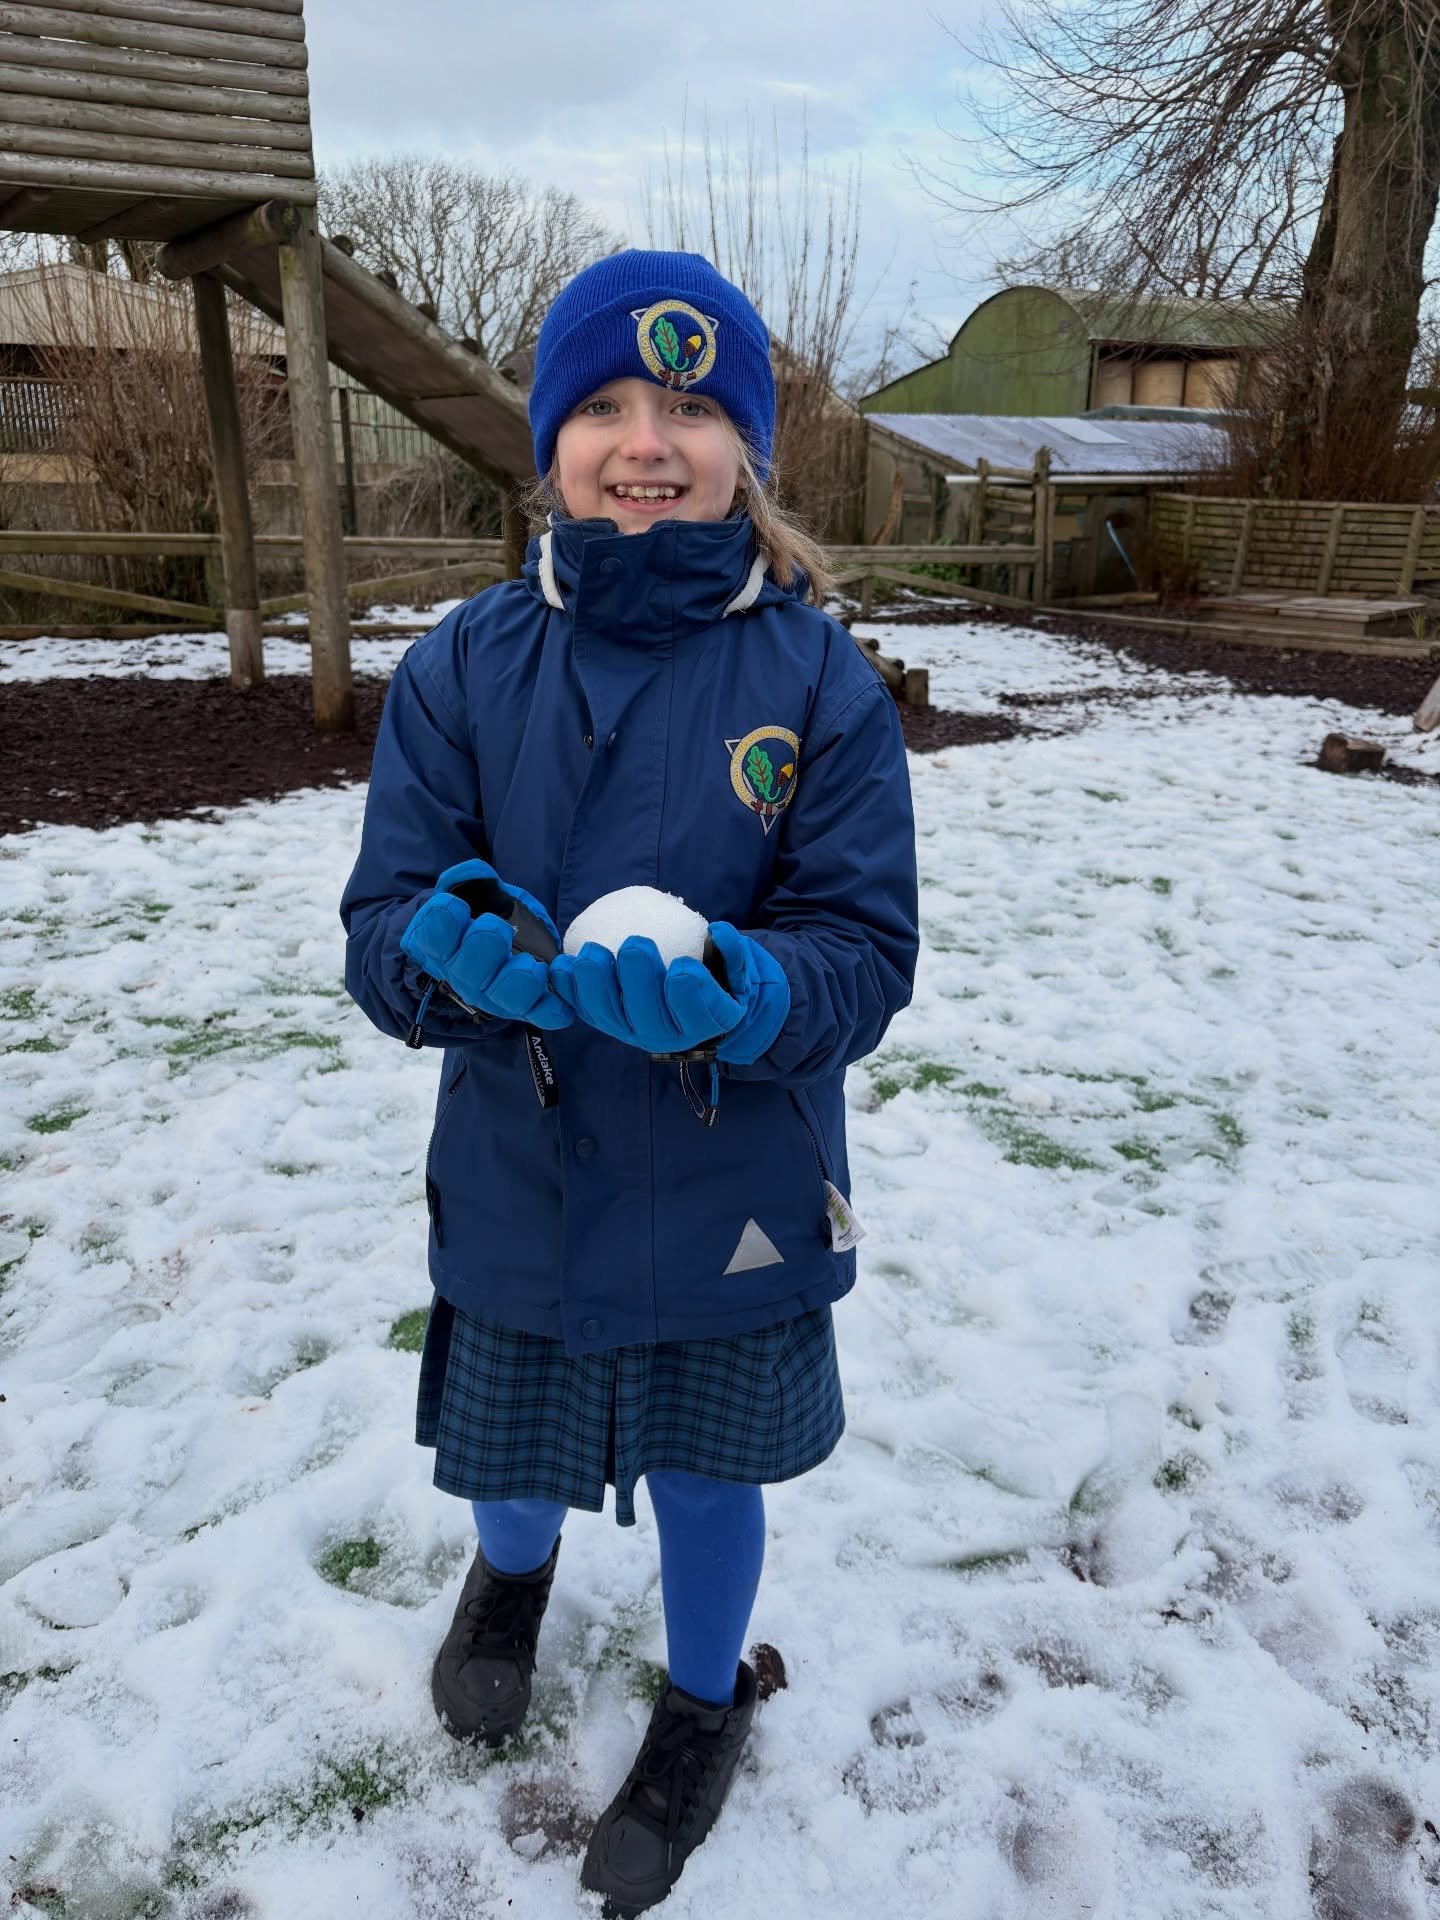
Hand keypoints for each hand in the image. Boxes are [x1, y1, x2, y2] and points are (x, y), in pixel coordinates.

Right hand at [400, 861, 572, 1029]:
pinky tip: (559, 986)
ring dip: (516, 982)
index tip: (454, 905)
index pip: (431, 941)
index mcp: (443, 947)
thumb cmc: (482, 911)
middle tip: (496, 927)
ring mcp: (496, 995)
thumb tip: (473, 871)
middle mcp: (465, 976)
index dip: (440, 926)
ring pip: (504, 998)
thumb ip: (467, 879)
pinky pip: (543, 1013)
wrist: (505, 942)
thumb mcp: (473, 891)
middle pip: (467, 974)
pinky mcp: (530, 1006)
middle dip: (481, 950)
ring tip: (531, 965)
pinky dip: (553, 1009)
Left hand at [549, 921, 788, 1062]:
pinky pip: (588, 1011)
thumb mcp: (739, 969)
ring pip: (613, 1018)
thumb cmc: (721, 980)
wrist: (701, 1004)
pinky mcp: (611, 1024)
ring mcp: (636, 1033)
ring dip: (597, 986)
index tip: (681, 966)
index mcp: (709, 1022)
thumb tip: (719, 931)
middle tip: (635, 944)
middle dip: (639, 982)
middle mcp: (671, 1037)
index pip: (699, 1014)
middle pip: (650, 1018)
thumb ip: (734, 952)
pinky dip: (570, 991)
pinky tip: (561, 966)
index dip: (689, 994)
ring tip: (590, 953)